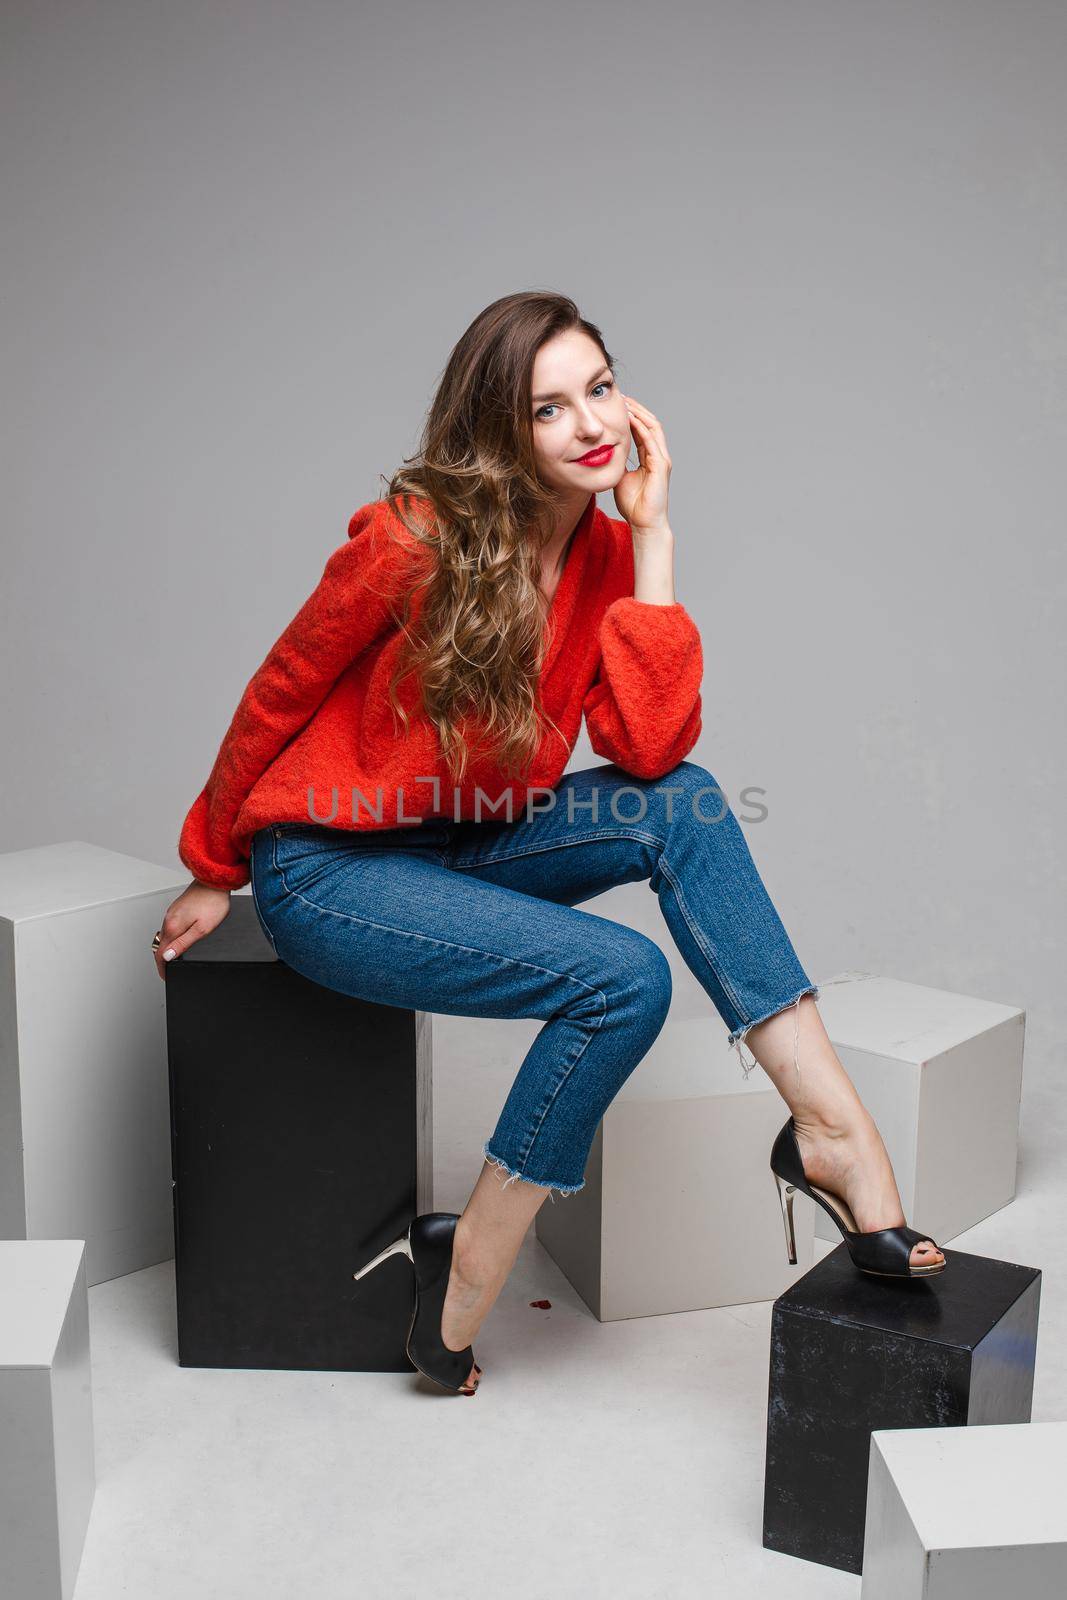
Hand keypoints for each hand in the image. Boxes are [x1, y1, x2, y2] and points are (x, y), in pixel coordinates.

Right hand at [153, 882, 231, 978]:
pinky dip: (171, 937)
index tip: (165, 976)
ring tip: (172, 959)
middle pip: (160, 945)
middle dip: (163, 960)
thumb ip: (183, 944)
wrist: (215, 882)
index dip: (162, 968)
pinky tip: (178, 939)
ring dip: (166, 948)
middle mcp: (168, 919)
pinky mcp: (177, 908)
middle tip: (168, 971)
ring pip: (164, 935)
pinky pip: (169, 927)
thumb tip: (167, 956)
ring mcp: (172, 913)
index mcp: (173, 926)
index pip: (161, 953)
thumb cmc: (213, 903)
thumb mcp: (201, 929)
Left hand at [612, 394, 671, 531]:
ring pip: (653, 428)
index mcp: (650, 458)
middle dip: (637, 409)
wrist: (644, 523)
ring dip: (640, 414)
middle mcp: (659, 456)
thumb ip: (617, 464)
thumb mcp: (620, 478)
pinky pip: (651, 441)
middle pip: (651, 424)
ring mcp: (662, 460)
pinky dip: (641, 428)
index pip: (643, 430)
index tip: (619, 405)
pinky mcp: (661, 466)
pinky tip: (630, 419)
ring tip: (626, 403)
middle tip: (623, 397)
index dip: (632, 416)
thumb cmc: (634, 505)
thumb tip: (604, 454)